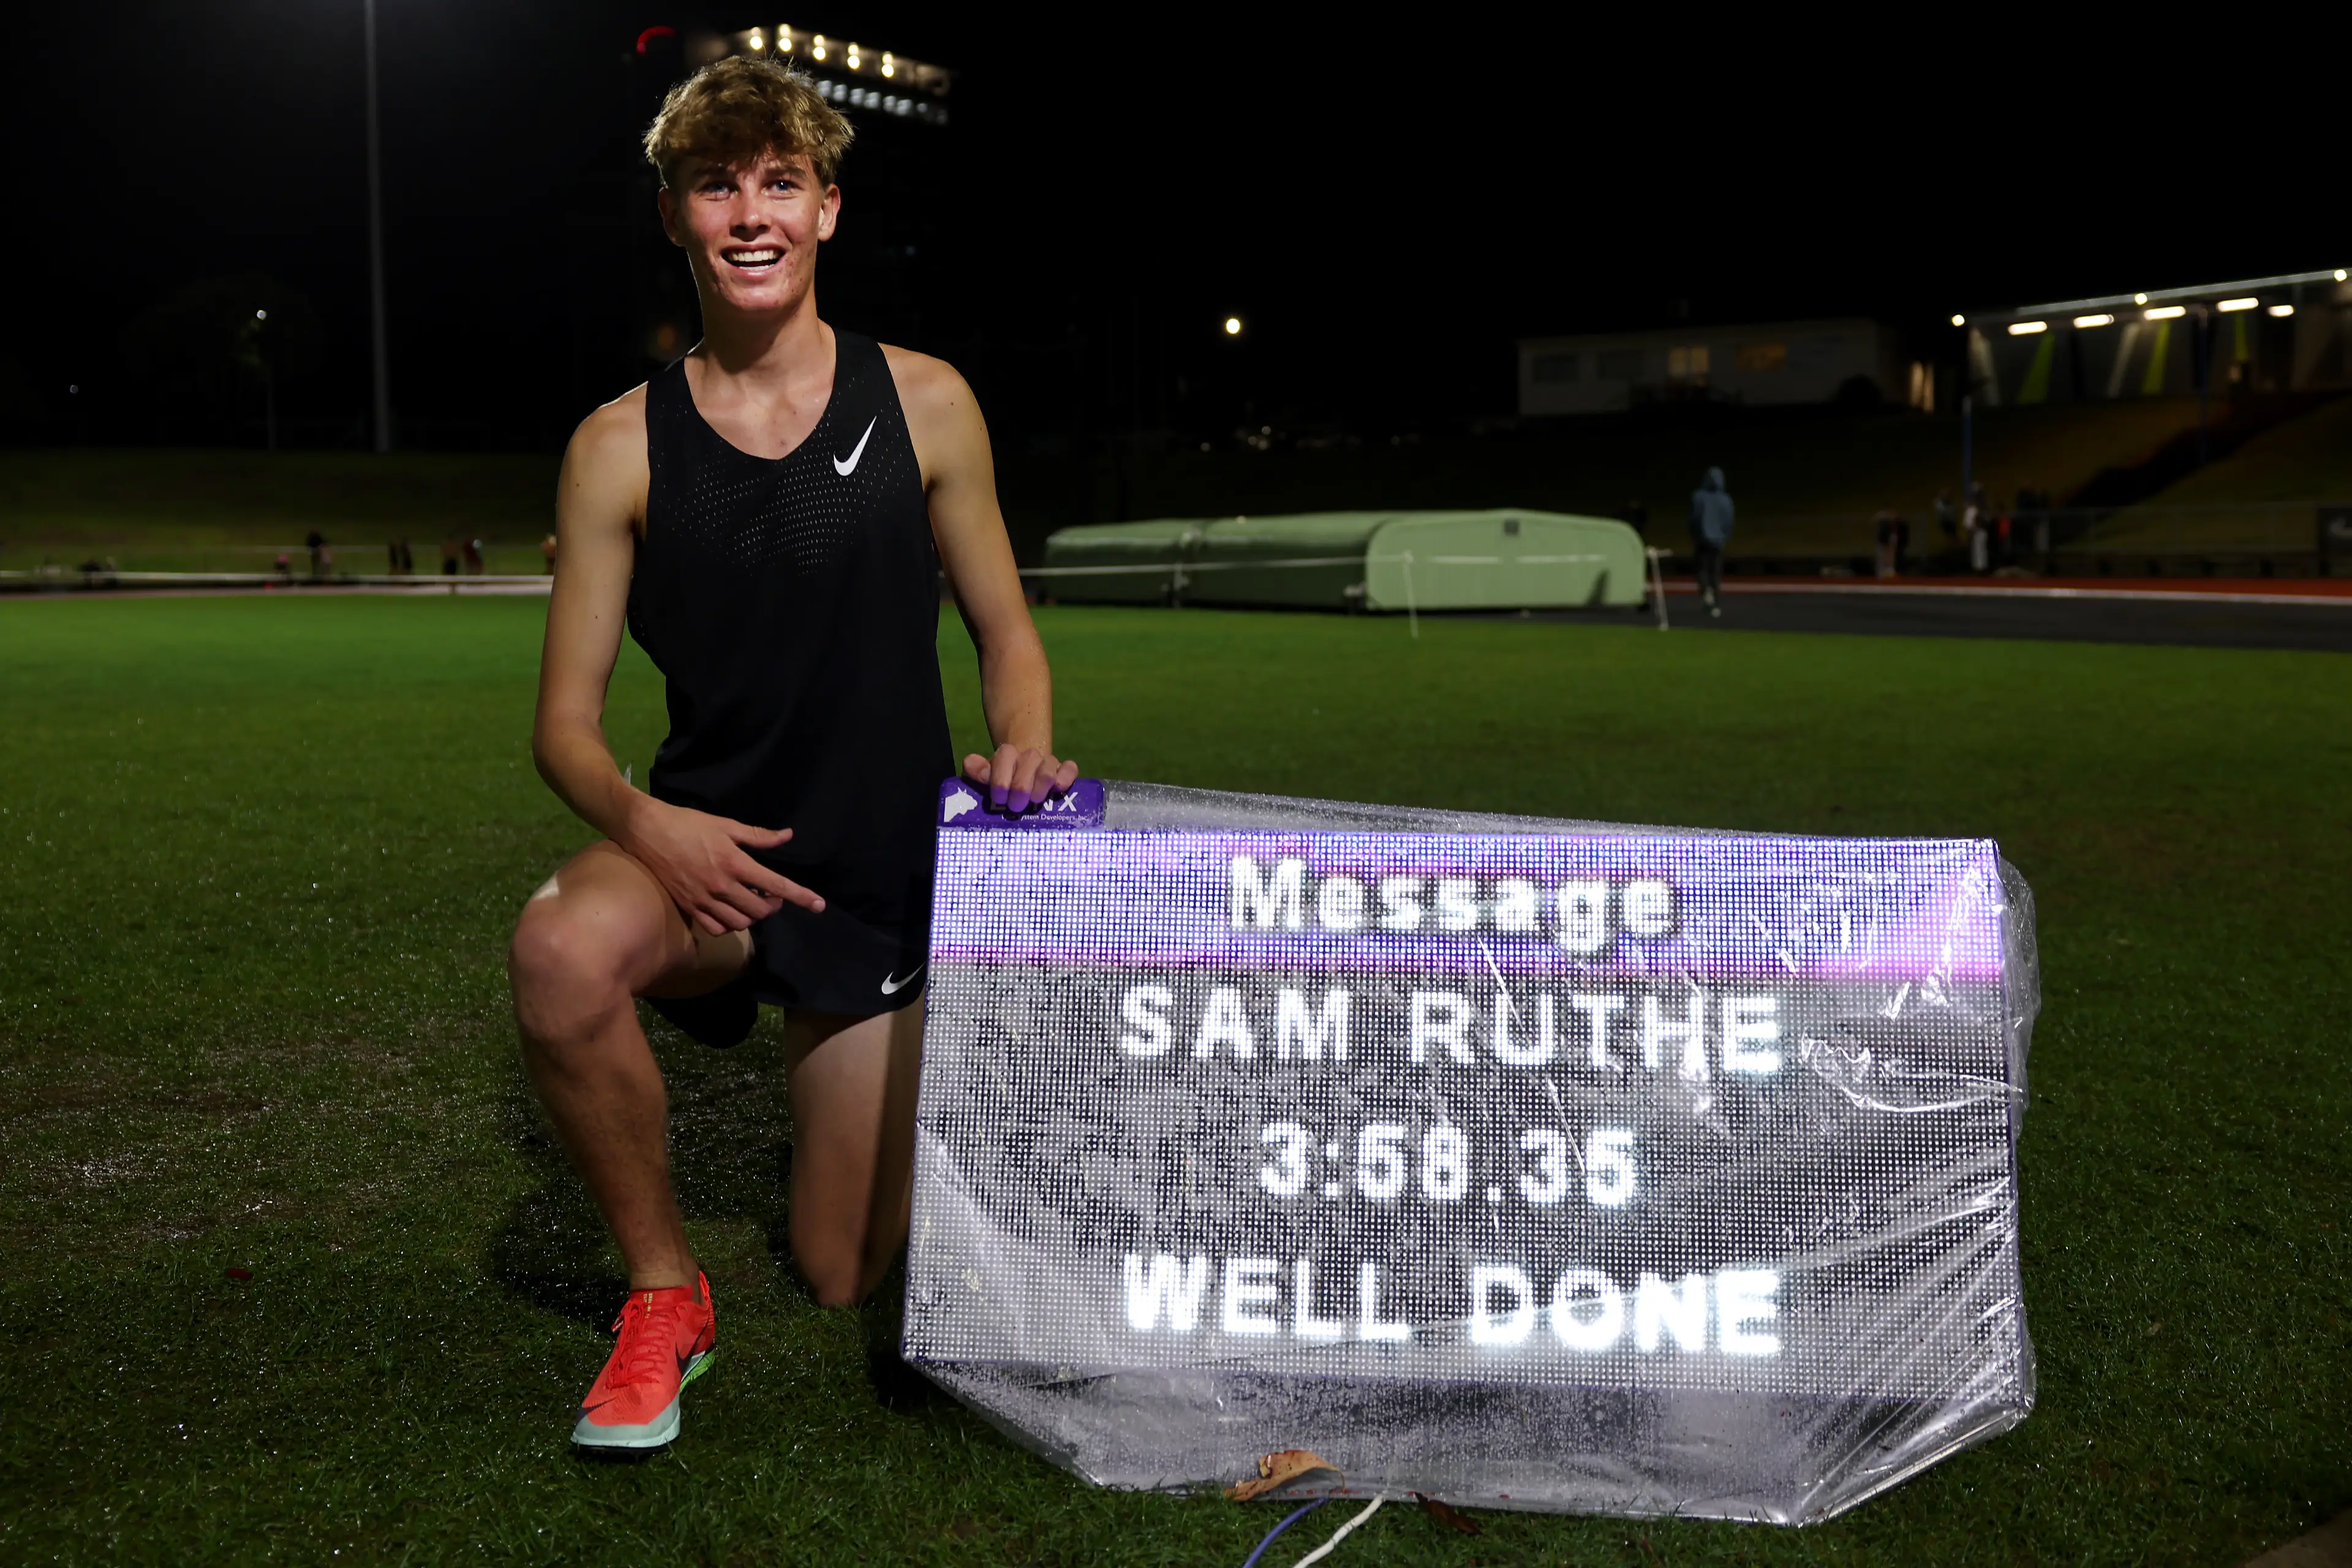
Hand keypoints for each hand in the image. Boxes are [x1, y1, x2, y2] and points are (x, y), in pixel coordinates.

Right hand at [620, 797, 823, 935]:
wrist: (646, 830)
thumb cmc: (687, 823)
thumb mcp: (726, 825)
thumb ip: (758, 836)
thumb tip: (787, 836)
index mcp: (735, 862)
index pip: (776, 885)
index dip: (801, 896)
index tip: (819, 905)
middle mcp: (722, 885)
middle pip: (760, 911)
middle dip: (772, 906)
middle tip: (770, 894)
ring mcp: (703, 899)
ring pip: (739, 922)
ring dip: (752, 915)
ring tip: (750, 901)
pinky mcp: (688, 906)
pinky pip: (716, 928)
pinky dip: (728, 924)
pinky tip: (729, 911)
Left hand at [964, 745, 1077, 814]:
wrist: (1023, 773)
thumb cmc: (1001, 781)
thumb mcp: (984, 775)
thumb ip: (976, 770)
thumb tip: (974, 767)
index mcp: (1007, 754)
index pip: (1005, 758)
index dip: (1000, 782)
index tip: (998, 799)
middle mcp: (1029, 755)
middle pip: (1027, 768)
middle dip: (1019, 792)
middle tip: (1015, 806)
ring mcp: (1048, 762)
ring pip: (1048, 773)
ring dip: (1039, 792)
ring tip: (1033, 802)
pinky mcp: (1065, 770)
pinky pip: (1070, 770)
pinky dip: (1065, 780)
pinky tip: (1057, 791)